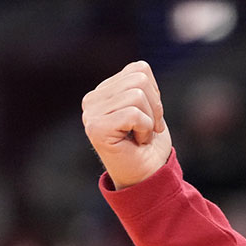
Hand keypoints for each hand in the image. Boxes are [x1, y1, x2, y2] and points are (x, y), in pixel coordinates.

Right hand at [81, 61, 172, 188]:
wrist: (148, 176)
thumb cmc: (150, 144)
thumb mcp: (150, 108)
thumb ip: (141, 86)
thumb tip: (141, 68)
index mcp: (104, 91)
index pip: (139, 69)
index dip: (155, 94)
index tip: (150, 116)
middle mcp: (92, 99)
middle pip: (139, 78)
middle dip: (155, 106)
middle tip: (148, 128)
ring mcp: (90, 114)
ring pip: (137, 94)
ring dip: (149, 119)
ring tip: (140, 135)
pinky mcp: (95, 128)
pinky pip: (133, 114)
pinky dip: (144, 128)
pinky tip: (136, 141)